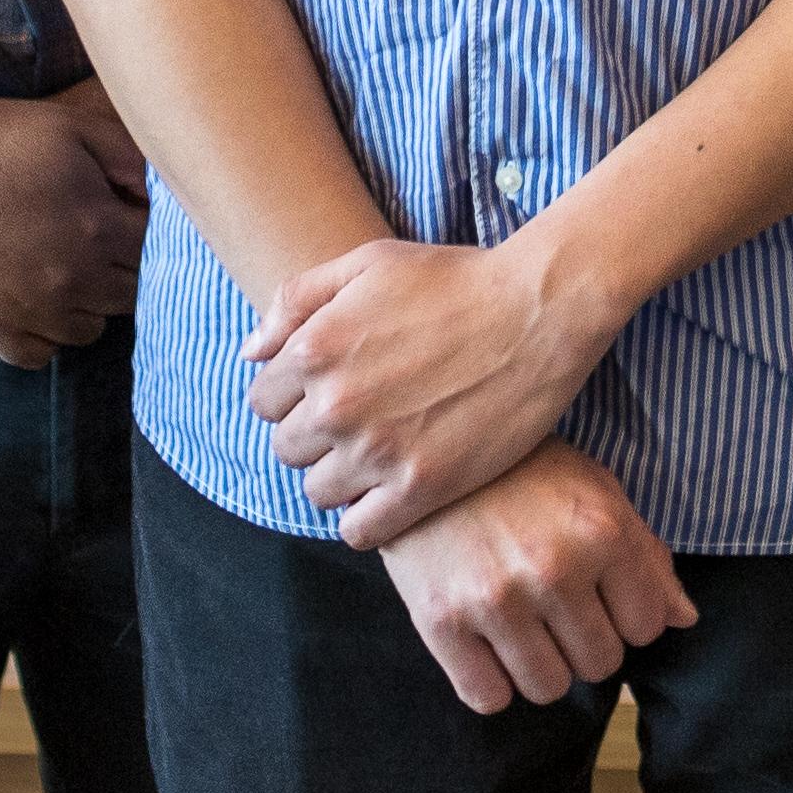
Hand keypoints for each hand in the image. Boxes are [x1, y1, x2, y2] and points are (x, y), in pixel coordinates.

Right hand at [0, 52, 149, 369]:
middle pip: (130, 293)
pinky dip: (49, 338)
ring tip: (87, 275)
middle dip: (133, 269)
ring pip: (89, 330)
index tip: (147, 218)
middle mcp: (70, 278)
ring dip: (96, 304)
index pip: (156, 247)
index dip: (159, 231)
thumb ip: (126, 157)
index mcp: (98, 227)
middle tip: (120, 247)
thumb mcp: (72, 126)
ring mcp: (27, 309)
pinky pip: (35, 354)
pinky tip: (48, 308)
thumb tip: (160, 187)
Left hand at [243, 232, 618, 547]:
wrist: (541, 308)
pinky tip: (394, 489)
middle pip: (289, 448)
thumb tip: (251, 352)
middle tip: (365, 418)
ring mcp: (377, 450)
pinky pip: (359, 530)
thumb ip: (297, 298)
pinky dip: (367, 517)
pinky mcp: (420, 486)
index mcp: (315, 350)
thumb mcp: (371, 262)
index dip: (298, 394)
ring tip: (383, 450)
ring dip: (343, 475)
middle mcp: (336, 405)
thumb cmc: (458, 278)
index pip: (264, 401)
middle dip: (318, 434)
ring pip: (319, 490)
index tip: (336, 388)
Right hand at [377, 440, 697, 713]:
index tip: (603, 598)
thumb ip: (647, 556)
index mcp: (604, 531)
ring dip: (542, 667)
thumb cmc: (526, 474)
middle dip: (587, 643)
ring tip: (525, 626)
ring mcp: (496, 600)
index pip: (647, 627)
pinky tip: (488, 643)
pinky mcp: (441, 623)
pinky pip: (489, 698)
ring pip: (548, 689)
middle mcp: (554, 569)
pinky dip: (493, 682)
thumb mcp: (599, 493)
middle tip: (560, 611)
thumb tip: (684, 619)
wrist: (431, 460)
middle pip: (600, 664)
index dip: (628, 617)